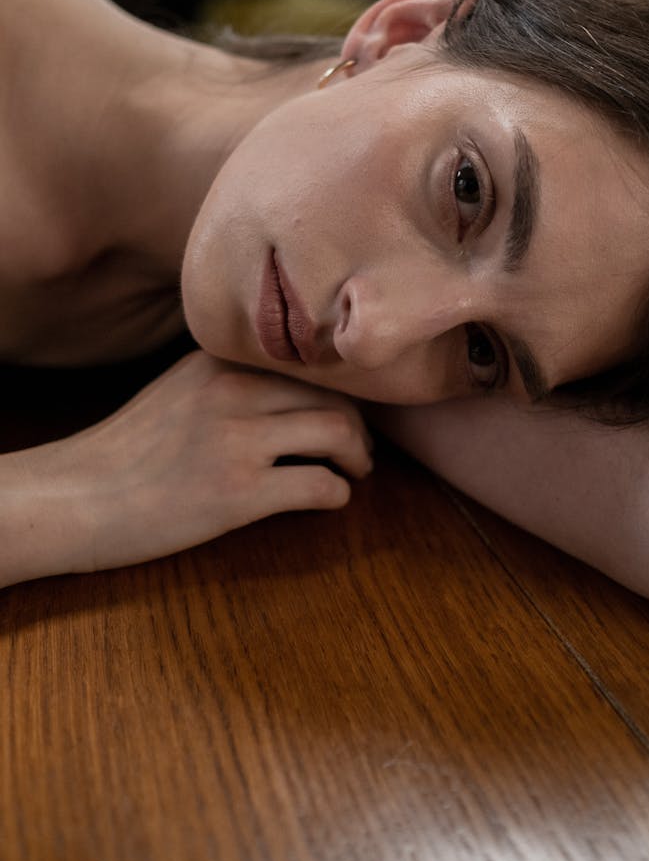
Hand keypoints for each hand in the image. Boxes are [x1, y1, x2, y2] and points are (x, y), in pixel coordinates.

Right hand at [3, 351, 372, 581]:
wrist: (78, 497)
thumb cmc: (129, 449)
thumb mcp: (180, 388)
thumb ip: (230, 377)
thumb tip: (292, 387)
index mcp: (219, 360)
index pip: (310, 362)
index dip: (342, 390)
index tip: (347, 412)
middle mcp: (233, 389)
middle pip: (336, 396)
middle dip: (359, 427)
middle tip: (357, 452)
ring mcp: (237, 440)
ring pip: (339, 433)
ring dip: (357, 458)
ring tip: (352, 473)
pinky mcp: (238, 492)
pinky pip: (320, 485)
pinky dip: (338, 495)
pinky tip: (329, 500)